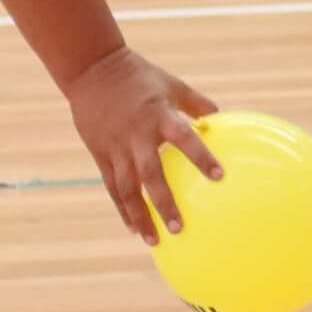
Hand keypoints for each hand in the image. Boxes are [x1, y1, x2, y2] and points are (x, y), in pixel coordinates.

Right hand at [65, 46, 223, 243]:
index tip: (219, 176)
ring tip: (154, 241)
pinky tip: (134, 228)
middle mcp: (137, 136)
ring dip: (141, 216)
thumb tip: (220, 118)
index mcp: (159, 116)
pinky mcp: (101, 154)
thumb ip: (197, 103)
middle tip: (179, 229)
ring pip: (127, 188)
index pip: (184, 138)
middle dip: (164, 203)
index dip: (201, 157)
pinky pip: (112, 186)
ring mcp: (116, 147)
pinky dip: (123, 208)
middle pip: (151, 175)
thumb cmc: (139, 77)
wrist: (92, 70)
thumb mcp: (172, 84)